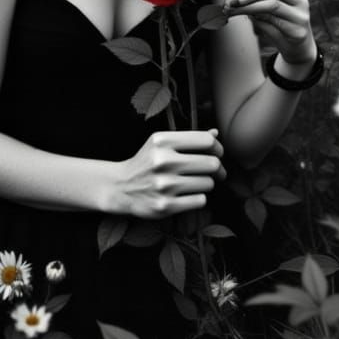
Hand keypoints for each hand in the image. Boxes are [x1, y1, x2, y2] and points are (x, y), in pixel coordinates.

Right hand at [110, 129, 224, 218]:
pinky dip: (198, 198)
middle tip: (215, 173)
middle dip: (217, 169)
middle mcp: (163, 161)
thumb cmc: (147, 163)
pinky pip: (200, 200)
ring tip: (195, 183)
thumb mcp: (161, 144)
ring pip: (208, 183)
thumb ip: (188, 138)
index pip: (206, 141)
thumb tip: (216, 133)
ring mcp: (164, 185)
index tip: (216, 154)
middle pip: (212, 163)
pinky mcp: (165, 205)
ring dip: (206, 184)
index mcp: (162, 141)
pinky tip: (187, 195)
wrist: (120, 187)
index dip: (218, 148)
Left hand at [223, 0, 316, 65]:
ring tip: (231, 10)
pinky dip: (256, 21)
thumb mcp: (271, 10)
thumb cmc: (281, 26)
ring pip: (271, 10)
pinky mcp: (296, 34)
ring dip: (247, 9)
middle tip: (231, 2)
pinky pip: (271, 26)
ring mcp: (300, 21)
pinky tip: (248, 19)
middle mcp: (301, 7)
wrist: (297, 50)